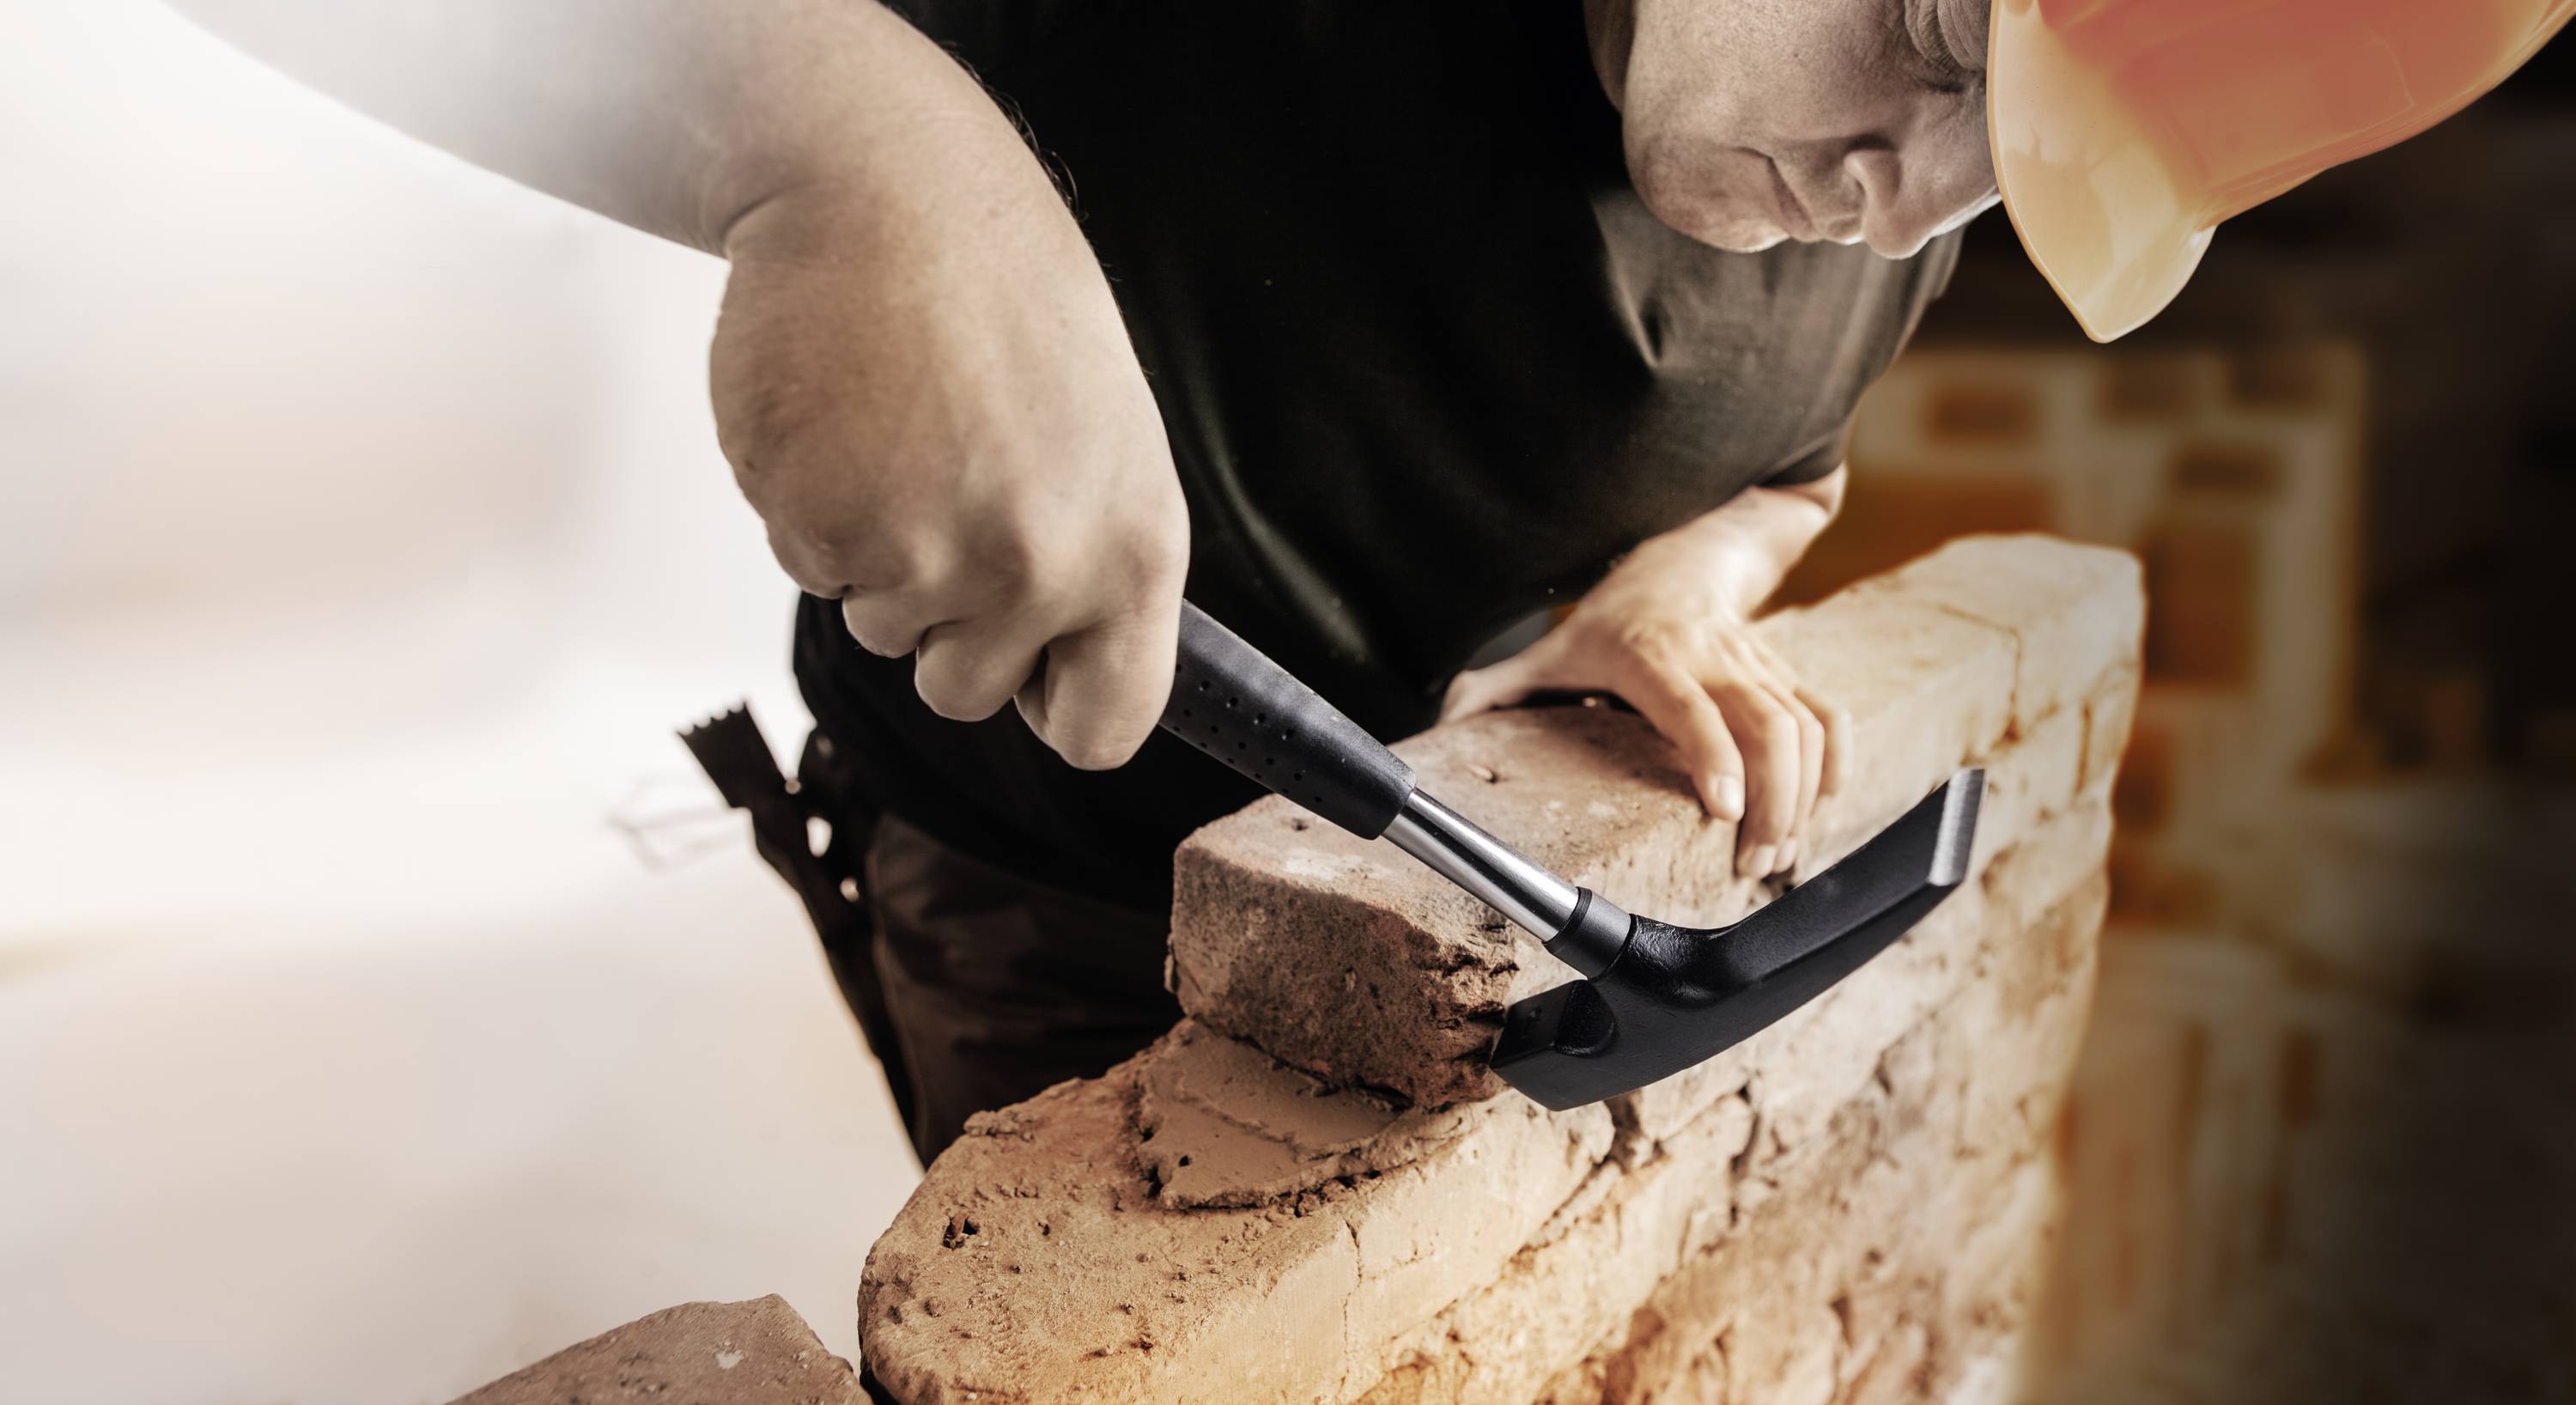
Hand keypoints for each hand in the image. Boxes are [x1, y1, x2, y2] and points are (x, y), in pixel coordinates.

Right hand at [710, 171, 1188, 770]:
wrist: (887, 191)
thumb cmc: (1004, 298)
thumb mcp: (1108, 441)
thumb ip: (1095, 564)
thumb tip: (1076, 674)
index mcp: (1132, 551)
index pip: (1106, 726)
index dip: (1057, 705)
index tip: (1035, 674)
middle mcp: (1036, 568)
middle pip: (966, 691)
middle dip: (945, 620)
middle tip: (948, 493)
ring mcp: (920, 554)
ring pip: (882, 629)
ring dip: (879, 552)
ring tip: (902, 436)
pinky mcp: (818, 526)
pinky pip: (812, 570)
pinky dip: (815, 511)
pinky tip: (847, 424)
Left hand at [1440, 516, 1850, 879]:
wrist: (1683, 557)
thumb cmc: (1612, 621)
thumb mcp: (1550, 649)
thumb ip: (1498, 689)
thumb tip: (1443, 727)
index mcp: (1651, 656)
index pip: (1690, 706)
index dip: (1712, 755)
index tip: (1723, 810)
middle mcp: (1714, 658)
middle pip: (1767, 727)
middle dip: (1773, 802)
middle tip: (1754, 863)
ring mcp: (1759, 666)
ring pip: (1804, 728)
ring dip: (1803, 798)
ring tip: (1780, 855)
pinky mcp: (1788, 674)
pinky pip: (1830, 716)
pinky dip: (1838, 764)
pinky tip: (1826, 809)